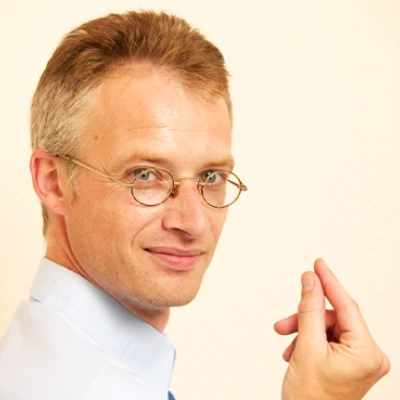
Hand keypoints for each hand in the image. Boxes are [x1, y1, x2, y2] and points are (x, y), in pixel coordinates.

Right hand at [274, 259, 389, 399]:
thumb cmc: (310, 399)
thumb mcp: (306, 347)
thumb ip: (309, 308)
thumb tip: (310, 281)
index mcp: (366, 352)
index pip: (347, 305)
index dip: (329, 281)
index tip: (318, 264)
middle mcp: (369, 355)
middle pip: (333, 317)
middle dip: (306, 318)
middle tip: (285, 323)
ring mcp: (360, 360)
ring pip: (327, 327)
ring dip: (304, 331)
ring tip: (288, 345)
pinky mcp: (350, 362)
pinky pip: (327, 338)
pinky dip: (308, 340)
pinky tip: (296, 351)